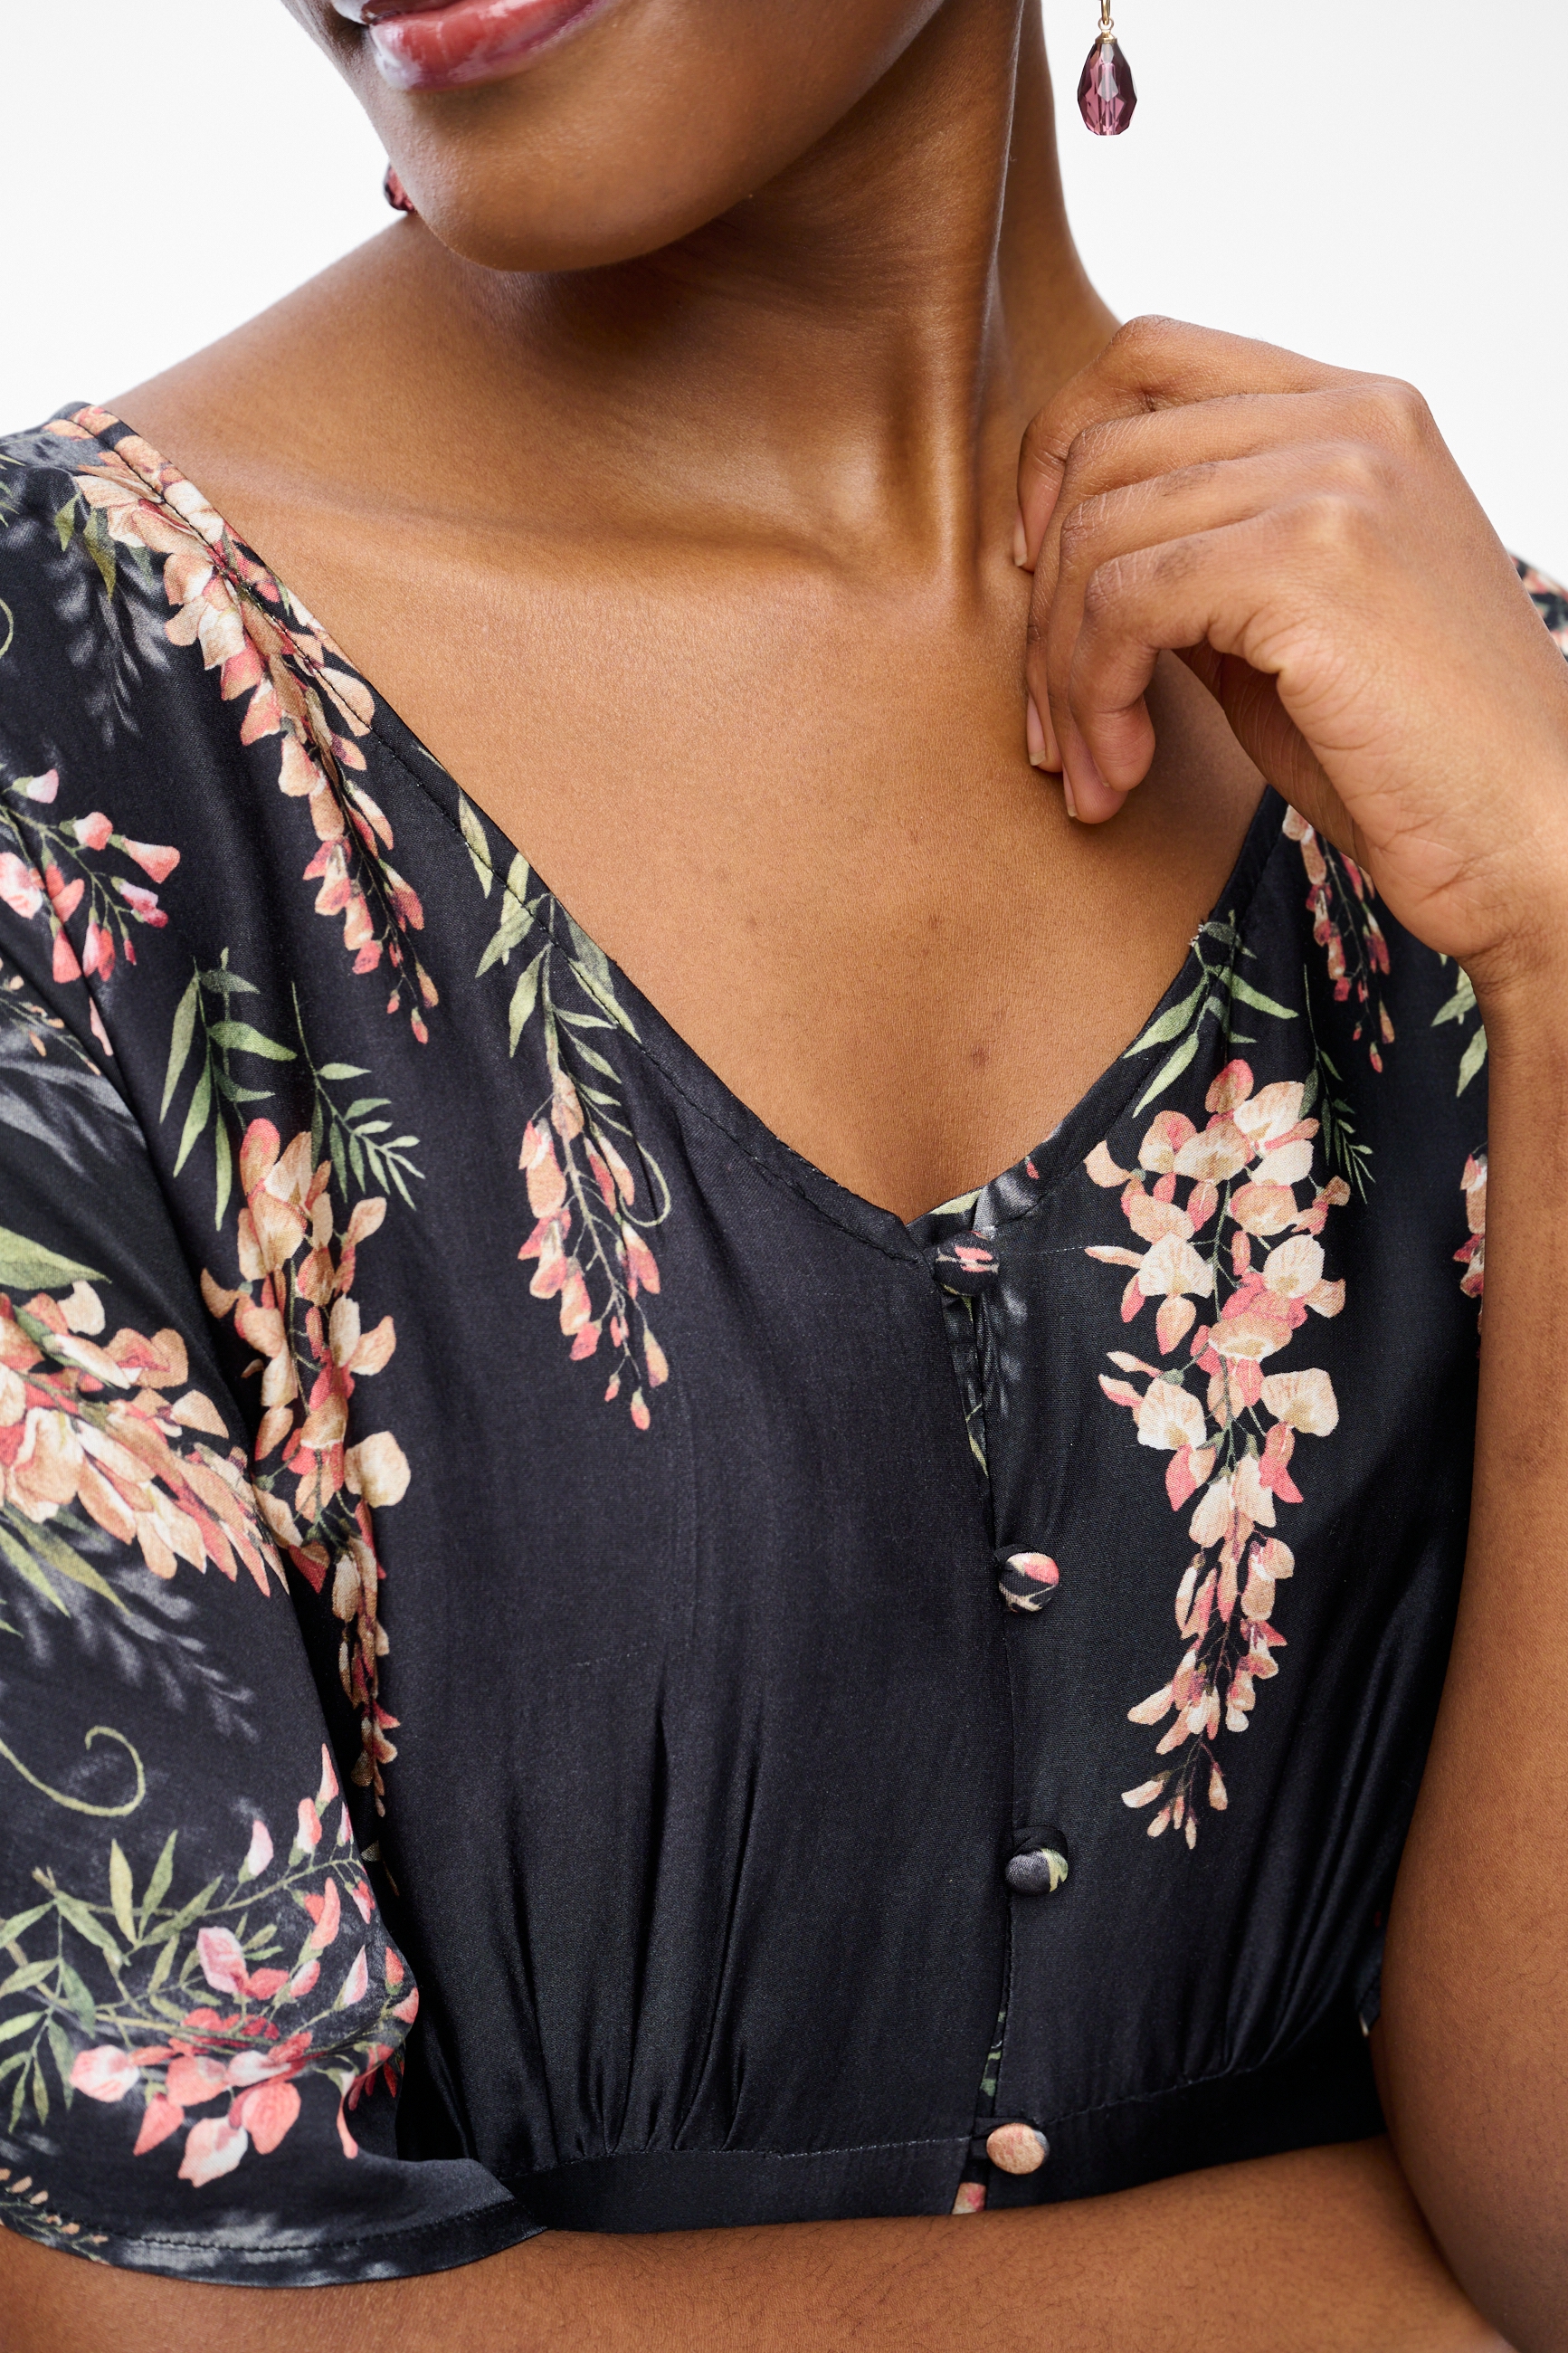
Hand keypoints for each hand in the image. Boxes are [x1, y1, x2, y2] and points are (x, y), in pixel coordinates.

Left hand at [1016, 318, 1567, 1000]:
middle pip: (1102, 452)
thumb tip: (1066, 555)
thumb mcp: (1288, 629)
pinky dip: (1094, 695)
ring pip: (1097, 535)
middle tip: (1054, 727)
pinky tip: (1124, 768)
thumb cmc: (1411, 757)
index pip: (1149, 355)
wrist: (1535, 836)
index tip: (1036, 575)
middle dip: (1045, 606)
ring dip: (1063, 674)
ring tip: (1091, 769)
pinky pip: (1124, 602)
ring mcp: (1337, 477)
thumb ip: (1200, 561)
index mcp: (1358, 409)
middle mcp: (1351, 418)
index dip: (1057, 454)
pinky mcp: (1313, 560)